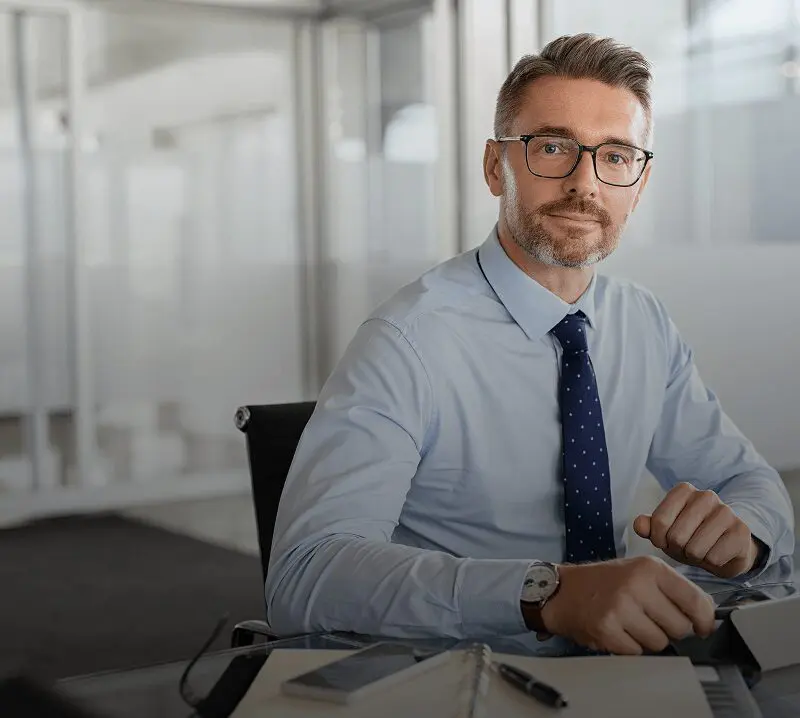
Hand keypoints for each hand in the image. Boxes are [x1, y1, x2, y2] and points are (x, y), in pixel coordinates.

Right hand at [541, 556, 714, 654]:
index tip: (700, 626)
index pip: (696, 601)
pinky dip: (629, 647)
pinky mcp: (606, 628)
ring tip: (630, 624)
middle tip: (650, 619)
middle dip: (670, 629)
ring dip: (648, 640)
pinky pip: (637, 652)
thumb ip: (674, 590)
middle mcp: (636, 584)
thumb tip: (707, 617)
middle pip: (680, 627)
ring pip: (660, 643)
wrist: (562, 591)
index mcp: (650, 568)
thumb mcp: (640, 572)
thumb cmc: (605, 582)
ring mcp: (620, 607)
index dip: (703, 620)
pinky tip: (617, 631)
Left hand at [633, 482, 758, 578]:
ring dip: (694, 557)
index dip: (658, 539)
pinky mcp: (742, 530)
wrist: (724, 551)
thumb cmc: (689, 538)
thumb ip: (649, 526)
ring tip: (700, 552)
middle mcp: (706, 496)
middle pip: (676, 535)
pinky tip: (716, 555)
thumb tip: (639, 525)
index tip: (664, 542)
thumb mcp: (664, 532)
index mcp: (683, 490)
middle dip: (677, 549)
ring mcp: (726, 511)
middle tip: (685, 548)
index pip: (659, 521)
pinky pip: (714, 557)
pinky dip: (712, 563)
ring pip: (695, 548)